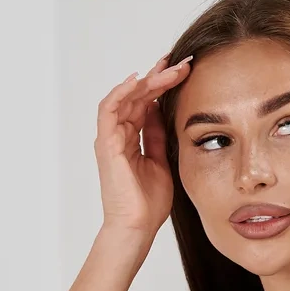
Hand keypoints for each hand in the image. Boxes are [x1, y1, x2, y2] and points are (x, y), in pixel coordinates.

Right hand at [94, 52, 192, 236]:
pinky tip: (139, 81)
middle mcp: (118, 134)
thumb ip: (157, 136)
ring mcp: (110, 138)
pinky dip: (122, 92)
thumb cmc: (148, 203)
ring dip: (147, 81)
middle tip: (182, 63)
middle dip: (160, 76)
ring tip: (168, 69)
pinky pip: (108, 109)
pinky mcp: (106, 144)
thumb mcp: (161, 162)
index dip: (162, 85)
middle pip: (137, 95)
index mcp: (131, 138)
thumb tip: (161, 111)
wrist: (138, 227)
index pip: (146, 102)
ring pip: (125, 97)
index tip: (183, 71)